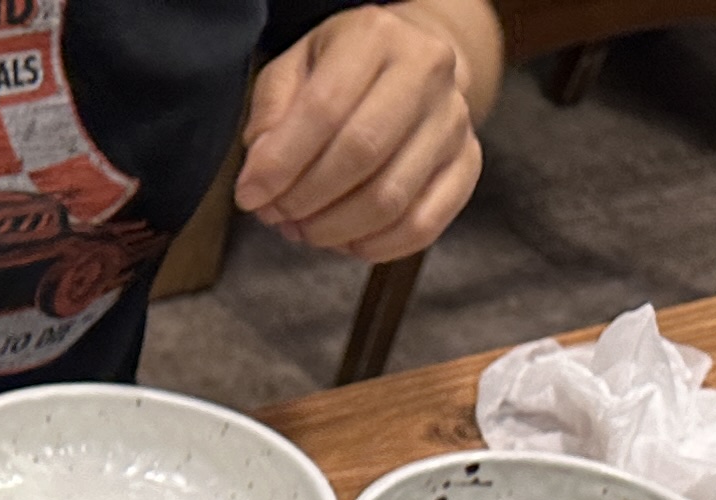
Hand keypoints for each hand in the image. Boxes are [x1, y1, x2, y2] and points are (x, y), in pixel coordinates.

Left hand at [237, 5, 488, 261]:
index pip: (325, 108)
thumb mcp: (293, 69)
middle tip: (276, 215)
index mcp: (376, 36)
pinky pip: (423, 225)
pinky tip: (346, 240)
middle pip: (361, 154)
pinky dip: (376, 246)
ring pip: (390, 199)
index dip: (280, 163)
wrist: (411, 66)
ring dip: (334, 229)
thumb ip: (271, 114)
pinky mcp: (466, 163)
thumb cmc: (342, 72)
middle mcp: (427, 70)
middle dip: (305, 199)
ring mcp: (454, 119)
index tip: (249, 195)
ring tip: (304, 229)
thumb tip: (262, 175)